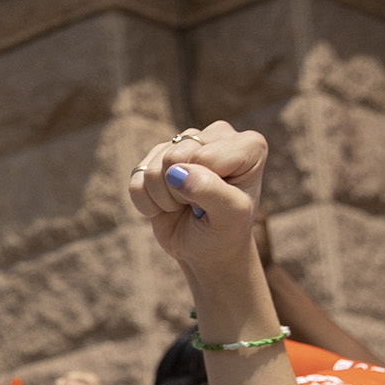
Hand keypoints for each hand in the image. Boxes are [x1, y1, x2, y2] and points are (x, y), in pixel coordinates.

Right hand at [126, 122, 268, 277]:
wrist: (205, 249)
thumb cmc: (225, 231)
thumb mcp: (230, 217)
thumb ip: (211, 191)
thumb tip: (176, 172)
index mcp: (248, 145)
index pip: (206, 156)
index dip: (204, 187)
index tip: (218, 202)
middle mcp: (217, 135)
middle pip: (175, 157)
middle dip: (180, 192)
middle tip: (198, 206)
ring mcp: (184, 143)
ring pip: (153, 169)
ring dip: (164, 199)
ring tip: (185, 205)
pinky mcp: (156, 157)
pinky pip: (136, 179)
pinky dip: (147, 202)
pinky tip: (166, 205)